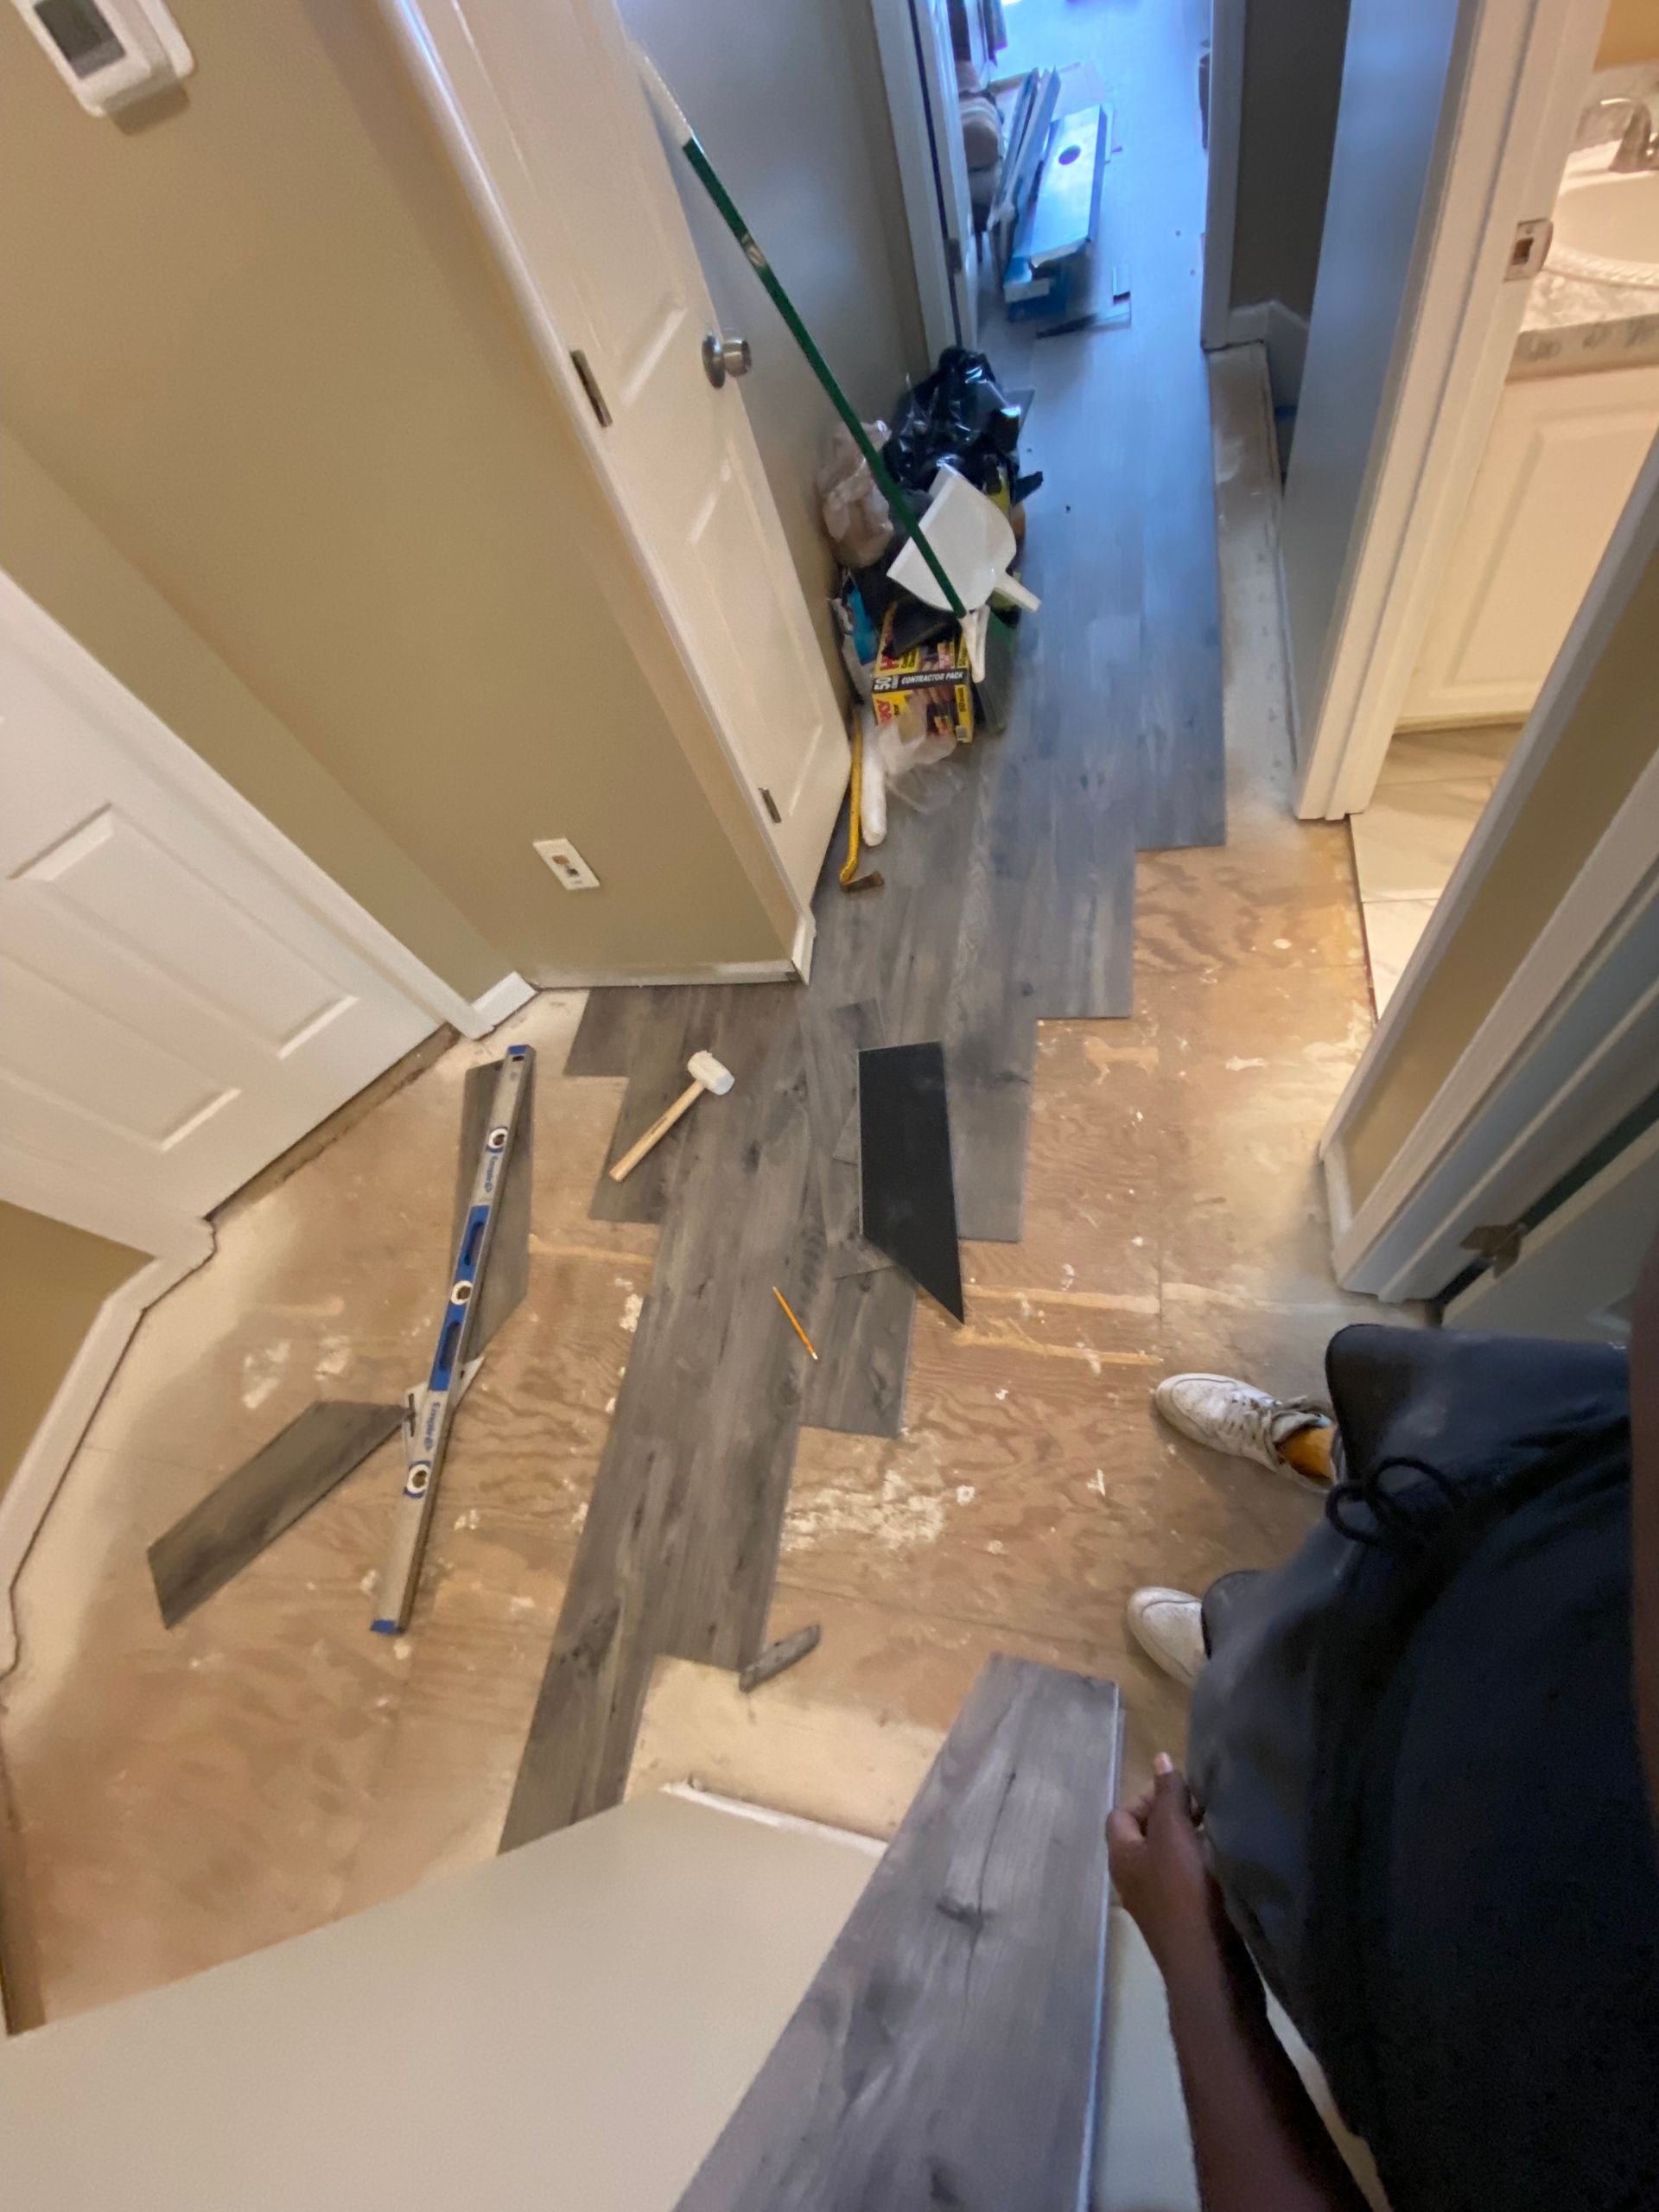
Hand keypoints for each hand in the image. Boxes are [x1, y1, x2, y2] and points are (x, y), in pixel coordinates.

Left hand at [1106, 1754, 1237, 1982]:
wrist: (1209, 1969)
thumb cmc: (1186, 1894)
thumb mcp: (1176, 1835)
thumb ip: (1168, 1796)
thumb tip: (1159, 1758)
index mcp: (1122, 1857)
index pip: (1121, 1814)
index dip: (1147, 1797)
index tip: (1181, 1793)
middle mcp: (1130, 1881)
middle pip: (1144, 1838)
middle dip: (1172, 1819)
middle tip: (1205, 1810)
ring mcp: (1154, 1906)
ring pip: (1166, 1862)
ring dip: (1188, 1845)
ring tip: (1219, 1833)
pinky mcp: (1179, 1924)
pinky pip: (1183, 1885)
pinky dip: (1199, 1870)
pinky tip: (1225, 1868)